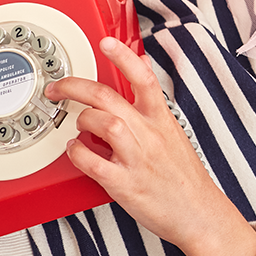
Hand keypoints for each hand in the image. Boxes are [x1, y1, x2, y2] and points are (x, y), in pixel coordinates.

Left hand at [50, 38, 255, 255]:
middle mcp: (149, 133)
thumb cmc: (183, 176)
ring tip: (78, 126)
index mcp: (161, 118)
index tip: (106, 42)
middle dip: (75, 86)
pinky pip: (92, 162)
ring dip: (82, 120)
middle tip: (57, 88)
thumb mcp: (172, 132)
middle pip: (108, 97)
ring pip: (103, 123)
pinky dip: (78, 153)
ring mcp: (137, 158)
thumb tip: (133, 82)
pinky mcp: (124, 184)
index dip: (124, 56)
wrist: (198, 213)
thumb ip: (149, 110)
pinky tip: (76, 151)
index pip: (143, 77)